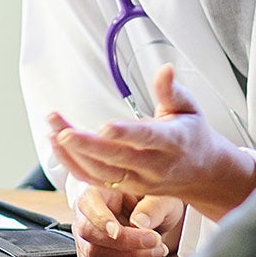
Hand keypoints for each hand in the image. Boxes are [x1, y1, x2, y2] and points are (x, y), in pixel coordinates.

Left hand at [49, 65, 255, 221]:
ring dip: (73, 152)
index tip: (105, 127)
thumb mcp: (189, 108)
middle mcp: (153, 165)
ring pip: (101, 172)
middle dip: (86, 145)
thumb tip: (165, 68)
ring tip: (53, 127)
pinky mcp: (124, 187)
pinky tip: (55, 143)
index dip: (126, 133)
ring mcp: (137, 180)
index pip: (147, 138)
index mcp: (172, 142)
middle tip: (62, 130)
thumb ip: (172, 90)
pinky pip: (93, 180)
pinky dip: (72, 164)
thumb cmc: (192, 136)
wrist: (202, 175)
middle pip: (116, 159)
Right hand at [68, 184, 182, 256]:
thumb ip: (152, 207)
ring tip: (155, 249)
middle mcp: (85, 214)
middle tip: (153, 240)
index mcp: (97, 190)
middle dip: (124, 242)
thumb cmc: (152, 203)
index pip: (88, 204)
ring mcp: (85, 238)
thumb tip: (139, 222)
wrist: (153, 220)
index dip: (101, 220)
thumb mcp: (161, 197)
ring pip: (94, 255)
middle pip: (88, 232)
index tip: (118, 231)